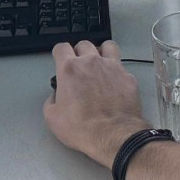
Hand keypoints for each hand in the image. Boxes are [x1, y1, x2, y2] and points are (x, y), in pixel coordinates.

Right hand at [45, 40, 146, 166]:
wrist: (113, 135)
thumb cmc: (83, 128)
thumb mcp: (52, 118)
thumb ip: (51, 101)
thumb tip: (56, 97)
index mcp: (70, 69)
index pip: (61, 47)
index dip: (59, 53)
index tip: (60, 59)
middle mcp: (92, 63)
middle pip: (84, 44)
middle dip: (79, 52)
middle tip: (79, 65)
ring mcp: (113, 67)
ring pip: (107, 46)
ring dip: (101, 52)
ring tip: (100, 63)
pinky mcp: (128, 77)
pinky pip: (122, 66)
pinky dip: (117, 71)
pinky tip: (115, 82)